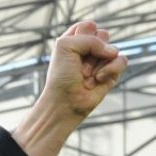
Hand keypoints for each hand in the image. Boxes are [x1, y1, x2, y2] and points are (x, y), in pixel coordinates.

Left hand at [12, 22, 128, 155]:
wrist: (65, 102)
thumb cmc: (61, 76)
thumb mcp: (66, 46)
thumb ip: (90, 38)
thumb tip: (113, 52)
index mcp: (74, 40)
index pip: (88, 25)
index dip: (82, 35)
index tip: (71, 49)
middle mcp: (88, 49)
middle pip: (103, 34)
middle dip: (91, 50)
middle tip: (79, 65)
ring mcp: (101, 60)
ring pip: (112, 48)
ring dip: (98, 63)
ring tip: (86, 75)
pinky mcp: (112, 72)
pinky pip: (122, 60)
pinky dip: (110, 69)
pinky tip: (98, 80)